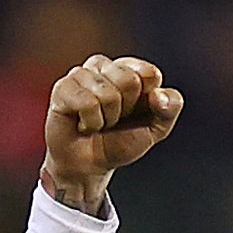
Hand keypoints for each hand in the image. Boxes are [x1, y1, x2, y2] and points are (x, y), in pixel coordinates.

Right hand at [40, 55, 183, 215]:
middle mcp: (104, 67)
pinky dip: (91, 123)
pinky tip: (83, 124)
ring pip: (108, 94)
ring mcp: (80, 74)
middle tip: (114, 120)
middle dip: (126, 110)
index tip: (136, 113)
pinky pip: (87, 103)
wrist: (91, 165)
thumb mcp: (156, 128)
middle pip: (129, 80)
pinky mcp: (62, 87)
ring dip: (107, 119)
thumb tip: (158, 94)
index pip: (149, 73)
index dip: (148, 101)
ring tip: (98, 123)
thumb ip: (169, 108)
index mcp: (129, 70)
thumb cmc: (121, 142)